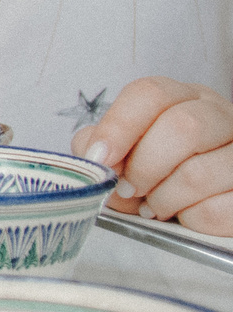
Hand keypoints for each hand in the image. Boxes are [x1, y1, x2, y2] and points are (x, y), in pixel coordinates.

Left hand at [76, 79, 232, 234]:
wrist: (204, 199)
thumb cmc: (159, 171)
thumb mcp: (126, 151)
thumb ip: (102, 147)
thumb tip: (93, 156)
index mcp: (183, 98)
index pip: (151, 93)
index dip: (118, 126)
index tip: (99, 157)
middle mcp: (219, 116)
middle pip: (182, 127)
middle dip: (143, 167)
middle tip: (128, 189)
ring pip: (200, 173)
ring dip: (164, 198)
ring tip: (153, 206)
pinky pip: (217, 210)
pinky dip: (190, 219)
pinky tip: (184, 215)